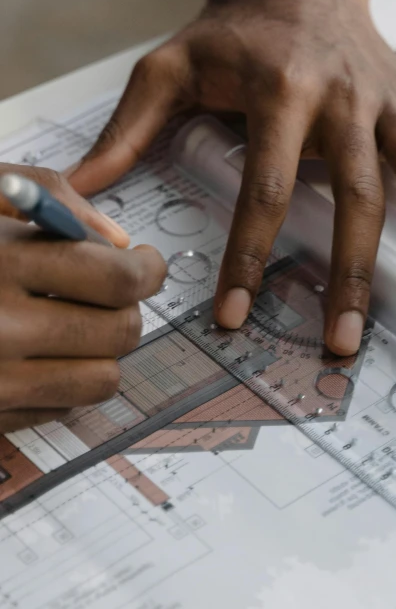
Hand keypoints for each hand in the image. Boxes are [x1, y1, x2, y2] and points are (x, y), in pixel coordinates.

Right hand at [0, 167, 166, 432]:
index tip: (146, 263)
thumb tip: (118, 242)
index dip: (148, 270)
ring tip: (77, 324)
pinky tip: (34, 353)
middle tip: (112, 293)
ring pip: (100, 381)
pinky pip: (57, 410)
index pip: (117, 279)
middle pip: (120, 332)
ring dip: (102, 351)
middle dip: (127, 308)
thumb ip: (53, 198)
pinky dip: (62, 383)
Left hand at [67, 0, 395, 355]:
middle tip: (339, 337)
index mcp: (279, 89)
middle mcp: (344, 97)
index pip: (266, 186)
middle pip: (356, 192)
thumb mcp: (170, 66)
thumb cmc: (235, 30)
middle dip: (349, 271)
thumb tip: (79, 191)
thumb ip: (128, 128)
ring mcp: (388, 101)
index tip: (236, 314)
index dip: (250, 256)